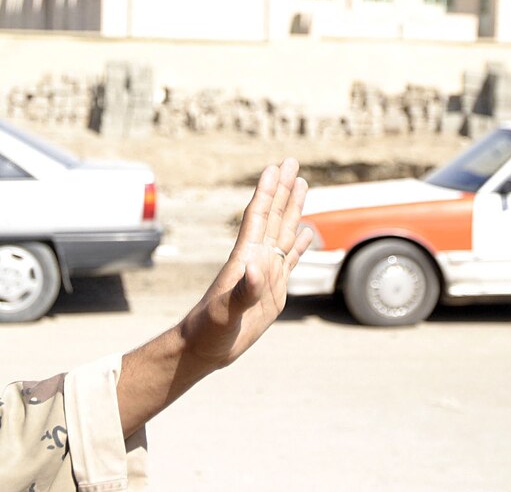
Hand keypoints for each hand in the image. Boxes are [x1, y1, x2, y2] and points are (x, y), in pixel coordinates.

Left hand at [178, 157, 311, 368]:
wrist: (204, 348)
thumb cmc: (209, 330)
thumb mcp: (226, 312)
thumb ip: (245, 290)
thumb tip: (258, 268)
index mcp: (245, 259)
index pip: (258, 217)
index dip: (267, 192)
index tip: (276, 167)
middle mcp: (256, 259)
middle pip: (273, 216)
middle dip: (283, 189)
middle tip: (292, 161)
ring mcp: (265, 273)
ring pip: (283, 232)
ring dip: (292, 208)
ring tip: (302, 184)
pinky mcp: (273, 291)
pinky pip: (288, 260)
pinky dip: (298, 245)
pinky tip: (306, 233)